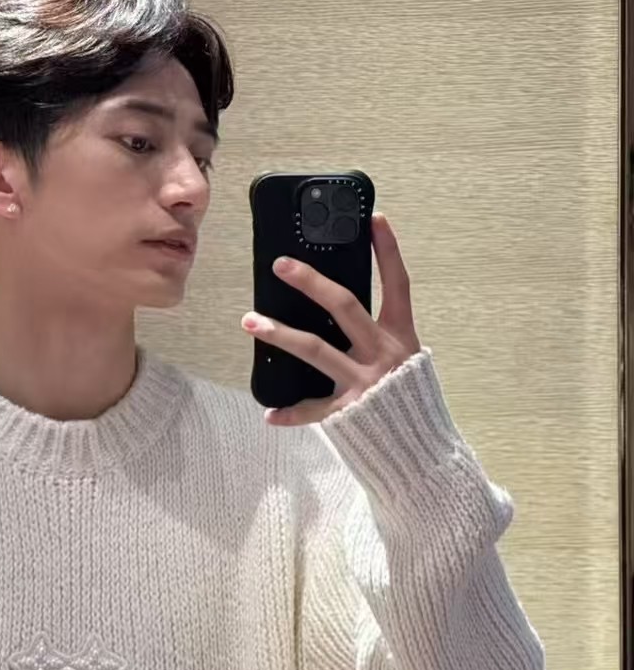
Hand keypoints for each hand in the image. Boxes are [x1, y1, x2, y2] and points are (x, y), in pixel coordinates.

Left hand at [242, 211, 421, 426]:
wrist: (420, 451)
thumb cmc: (407, 401)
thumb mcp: (403, 361)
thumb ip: (377, 337)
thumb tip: (339, 310)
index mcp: (400, 337)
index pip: (398, 285)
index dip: (388, 251)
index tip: (375, 218)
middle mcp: (383, 354)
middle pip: (345, 306)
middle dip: (311, 282)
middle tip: (281, 265)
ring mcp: (365, 382)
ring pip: (316, 349)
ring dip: (279, 334)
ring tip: (250, 321)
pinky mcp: (349, 411)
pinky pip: (313, 410)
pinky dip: (291, 414)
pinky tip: (270, 413)